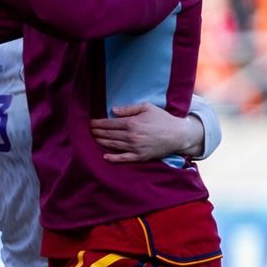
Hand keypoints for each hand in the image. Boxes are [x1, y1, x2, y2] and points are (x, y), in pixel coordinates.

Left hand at [90, 102, 206, 163]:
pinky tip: (105, 156)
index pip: (109, 123)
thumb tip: (113, 111)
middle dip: (97, 132)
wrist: (178, 135)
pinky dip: (113, 158)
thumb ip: (129, 109)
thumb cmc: (163, 119)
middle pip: (108, 134)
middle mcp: (131, 136)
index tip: (90, 123)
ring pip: (113, 145)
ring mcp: (135, 147)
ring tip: (93, 139)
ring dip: (101, 142)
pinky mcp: (140, 156)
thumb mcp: (147, 108)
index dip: (98, 123)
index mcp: (132, 123)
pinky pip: (123, 158)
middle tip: (88, 130)